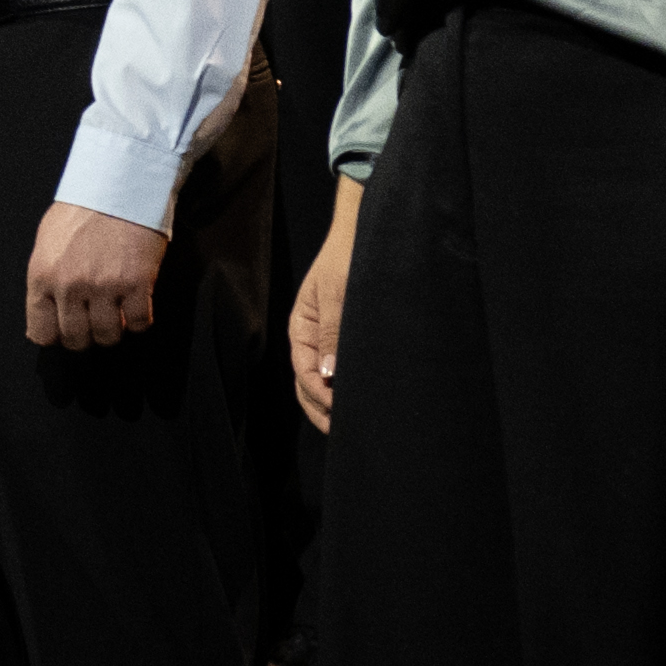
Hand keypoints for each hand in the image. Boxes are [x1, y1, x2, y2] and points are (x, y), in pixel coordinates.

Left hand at [22, 197, 165, 353]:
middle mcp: (70, 286)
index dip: (56, 335)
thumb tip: (44, 315)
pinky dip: (140, 320)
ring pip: (108, 336)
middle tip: (94, 320)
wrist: (119, 182)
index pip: (41, 333)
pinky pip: (139, 323)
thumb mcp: (47, 242)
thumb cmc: (82, 208)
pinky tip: (136, 303)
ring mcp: (104, 287)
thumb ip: (44, 280)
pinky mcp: (137, 284)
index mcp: (42, 276)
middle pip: (76, 340)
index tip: (66, 329)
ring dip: (114, 328)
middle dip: (86, 335)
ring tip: (116, 311)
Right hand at [291, 177, 360, 432]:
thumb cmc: (348, 258)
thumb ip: (333, 333)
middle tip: (345, 432)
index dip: (319, 396)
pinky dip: (344, 390)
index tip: (340, 411)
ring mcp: (326, 341)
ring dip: (331, 405)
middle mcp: (311, 339)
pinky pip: (338, 371)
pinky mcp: (344, 339)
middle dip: (322, 411)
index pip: (303, 373)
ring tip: (352, 426)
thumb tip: (328, 375)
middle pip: (308, 385)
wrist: (363, 232)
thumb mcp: (339, 293)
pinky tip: (359, 401)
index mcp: (301, 329)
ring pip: (321, 382)